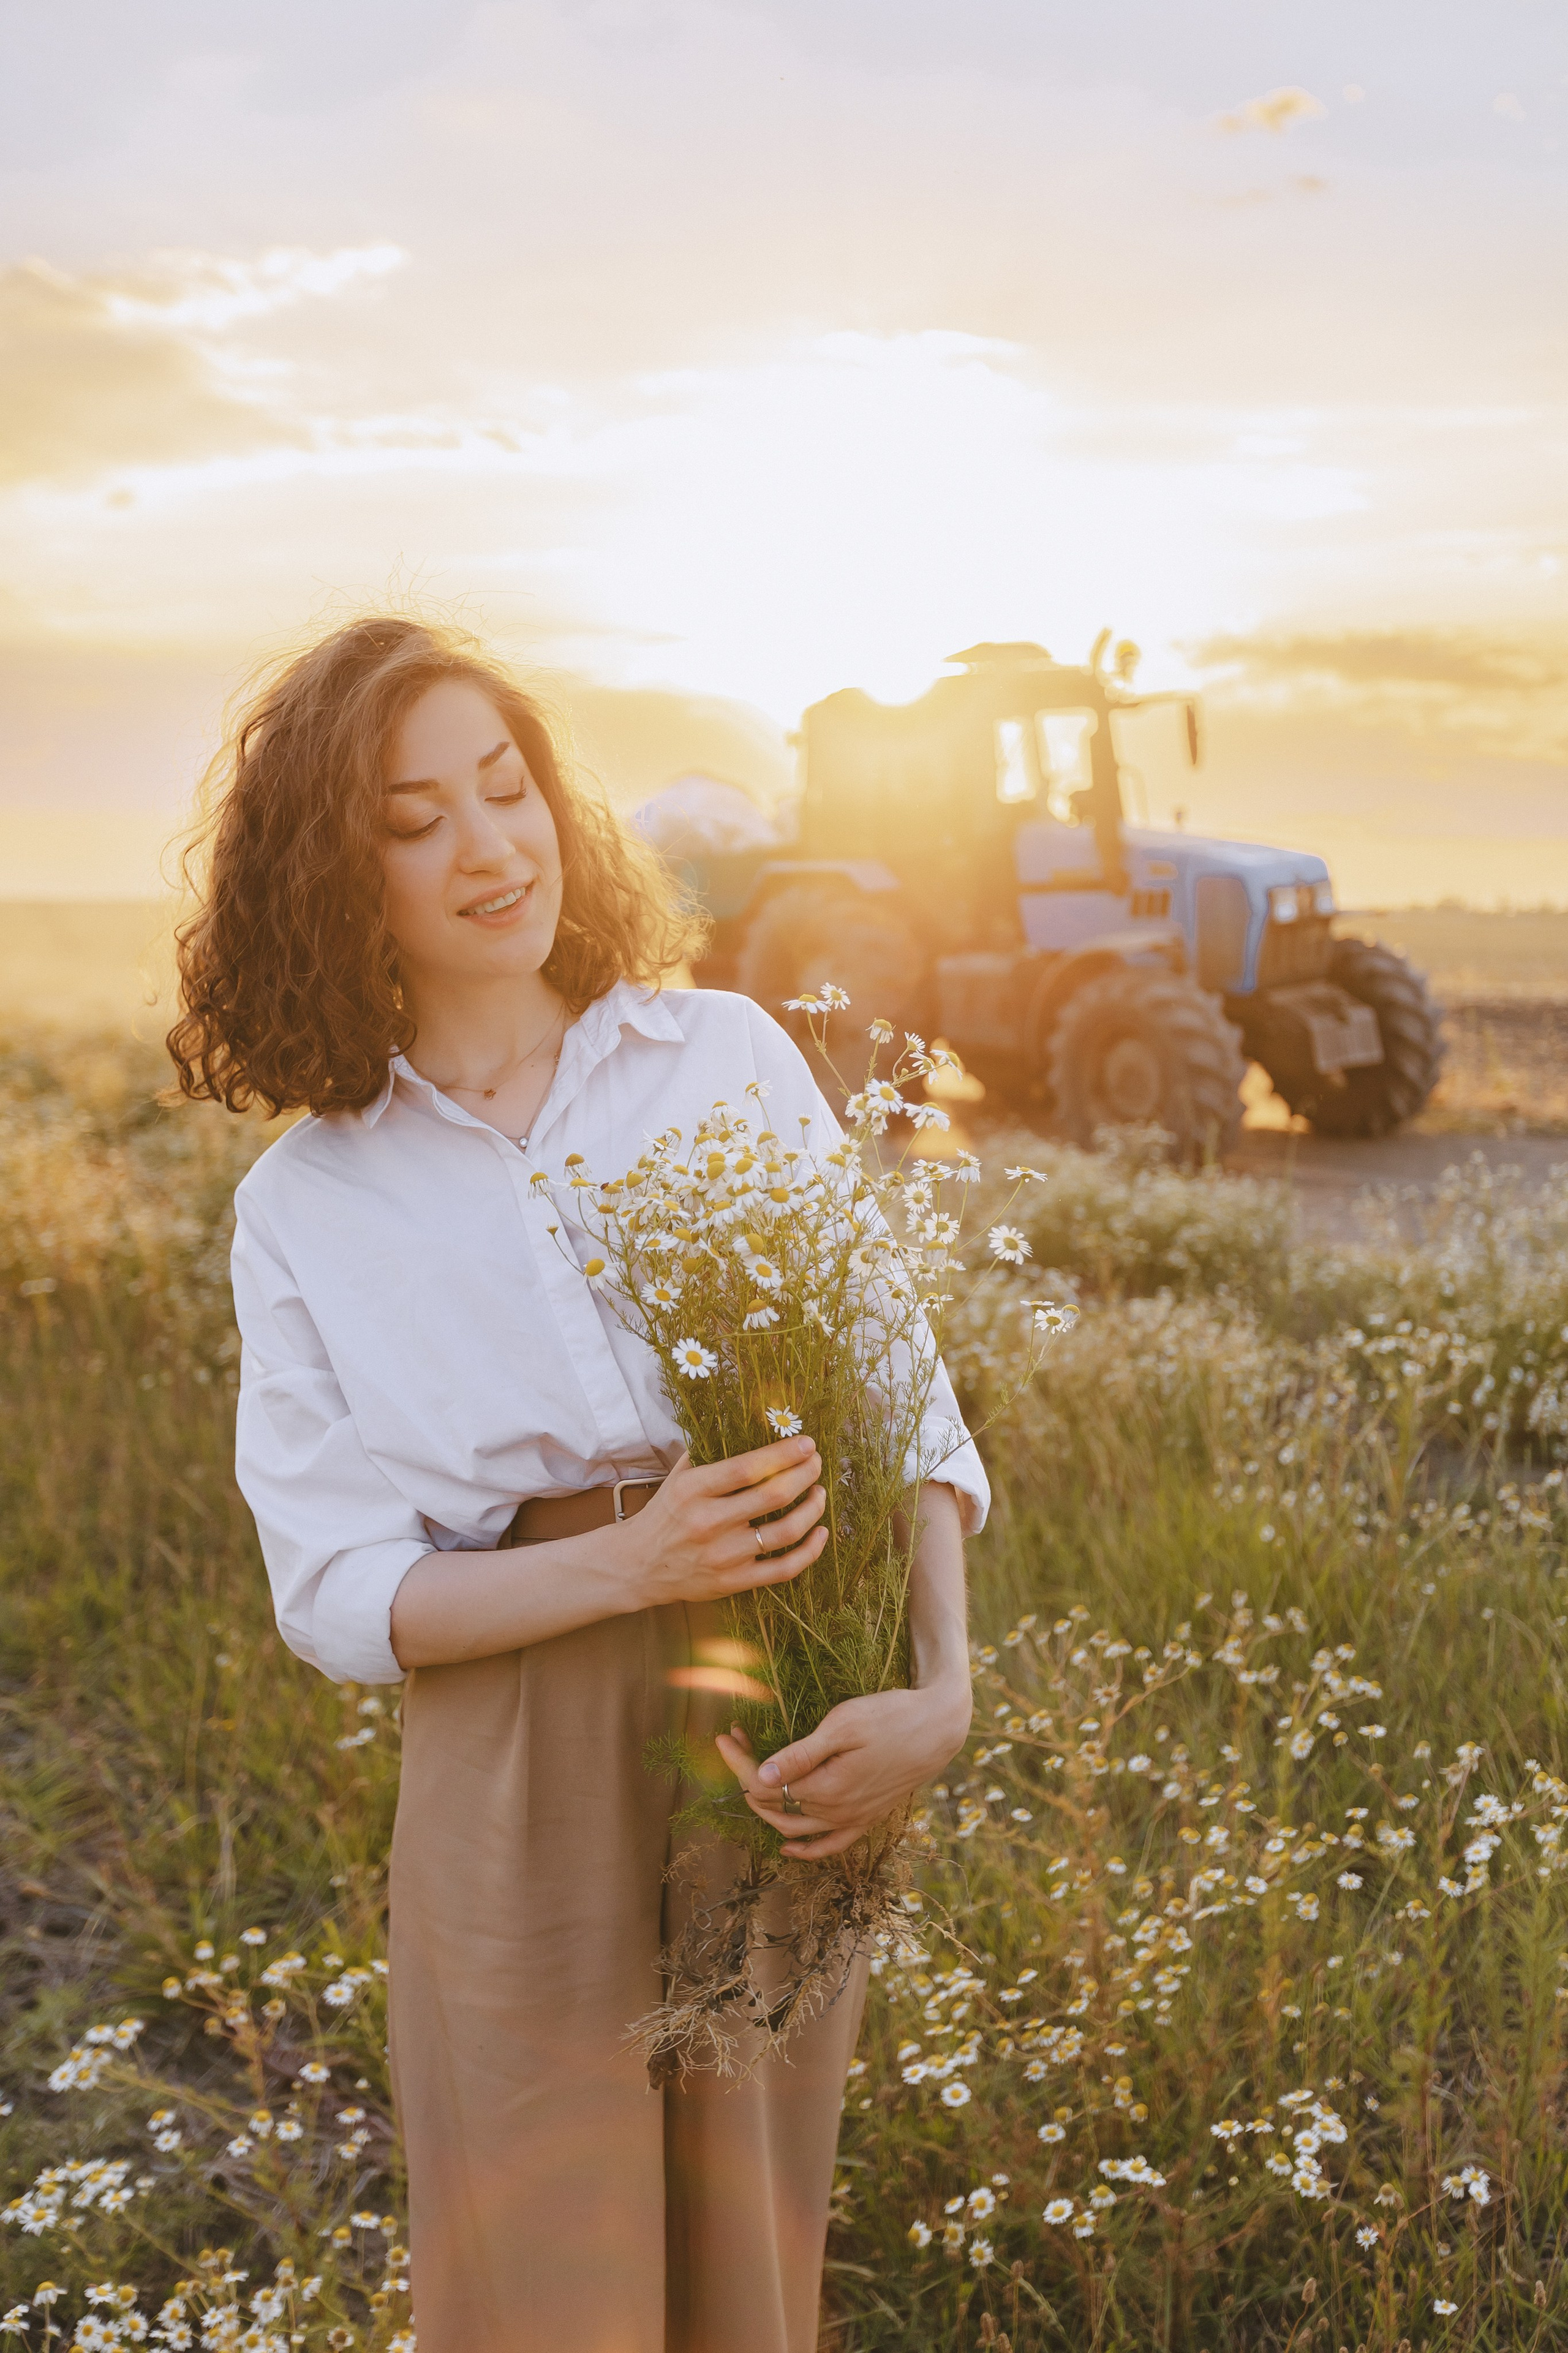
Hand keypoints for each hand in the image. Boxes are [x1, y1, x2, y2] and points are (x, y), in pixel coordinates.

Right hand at [618, 1438, 826, 1611]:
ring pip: (786, 1531)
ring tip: (819, 1493)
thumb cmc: (665, 1514)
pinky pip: (784, 1569)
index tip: (807, 1443)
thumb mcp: (678, 1477)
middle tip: (816, 1463)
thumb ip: (710, 1453)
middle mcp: (709, 1522)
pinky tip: (821, 1533)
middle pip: (774, 1494)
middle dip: (806, 1474)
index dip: (785, 1453)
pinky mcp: (734, 1582)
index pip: (748, 1467)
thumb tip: (754, 1426)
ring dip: (813, 1509)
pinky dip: (810, 1551)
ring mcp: (724, 1556)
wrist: (637, 1565)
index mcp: (693, 1489)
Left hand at [715, 1681, 971, 1859]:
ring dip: (766, 1805)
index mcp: (826, 1789)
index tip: (725, 1735)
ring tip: (751, 1774)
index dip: (739, 1762)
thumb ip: (800, 1756)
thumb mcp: (843, 1726)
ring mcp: (852, 1820)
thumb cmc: (891, 1716)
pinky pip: (830, 1846)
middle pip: (773, 1806)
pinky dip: (806, 1849)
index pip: (763, 1786)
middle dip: (746, 1777)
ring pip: (794, 1827)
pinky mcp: (867, 1819)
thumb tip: (760, 1779)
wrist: (939, 1728)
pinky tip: (789, 1845)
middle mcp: (836, 1813)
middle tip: (735, 1741)